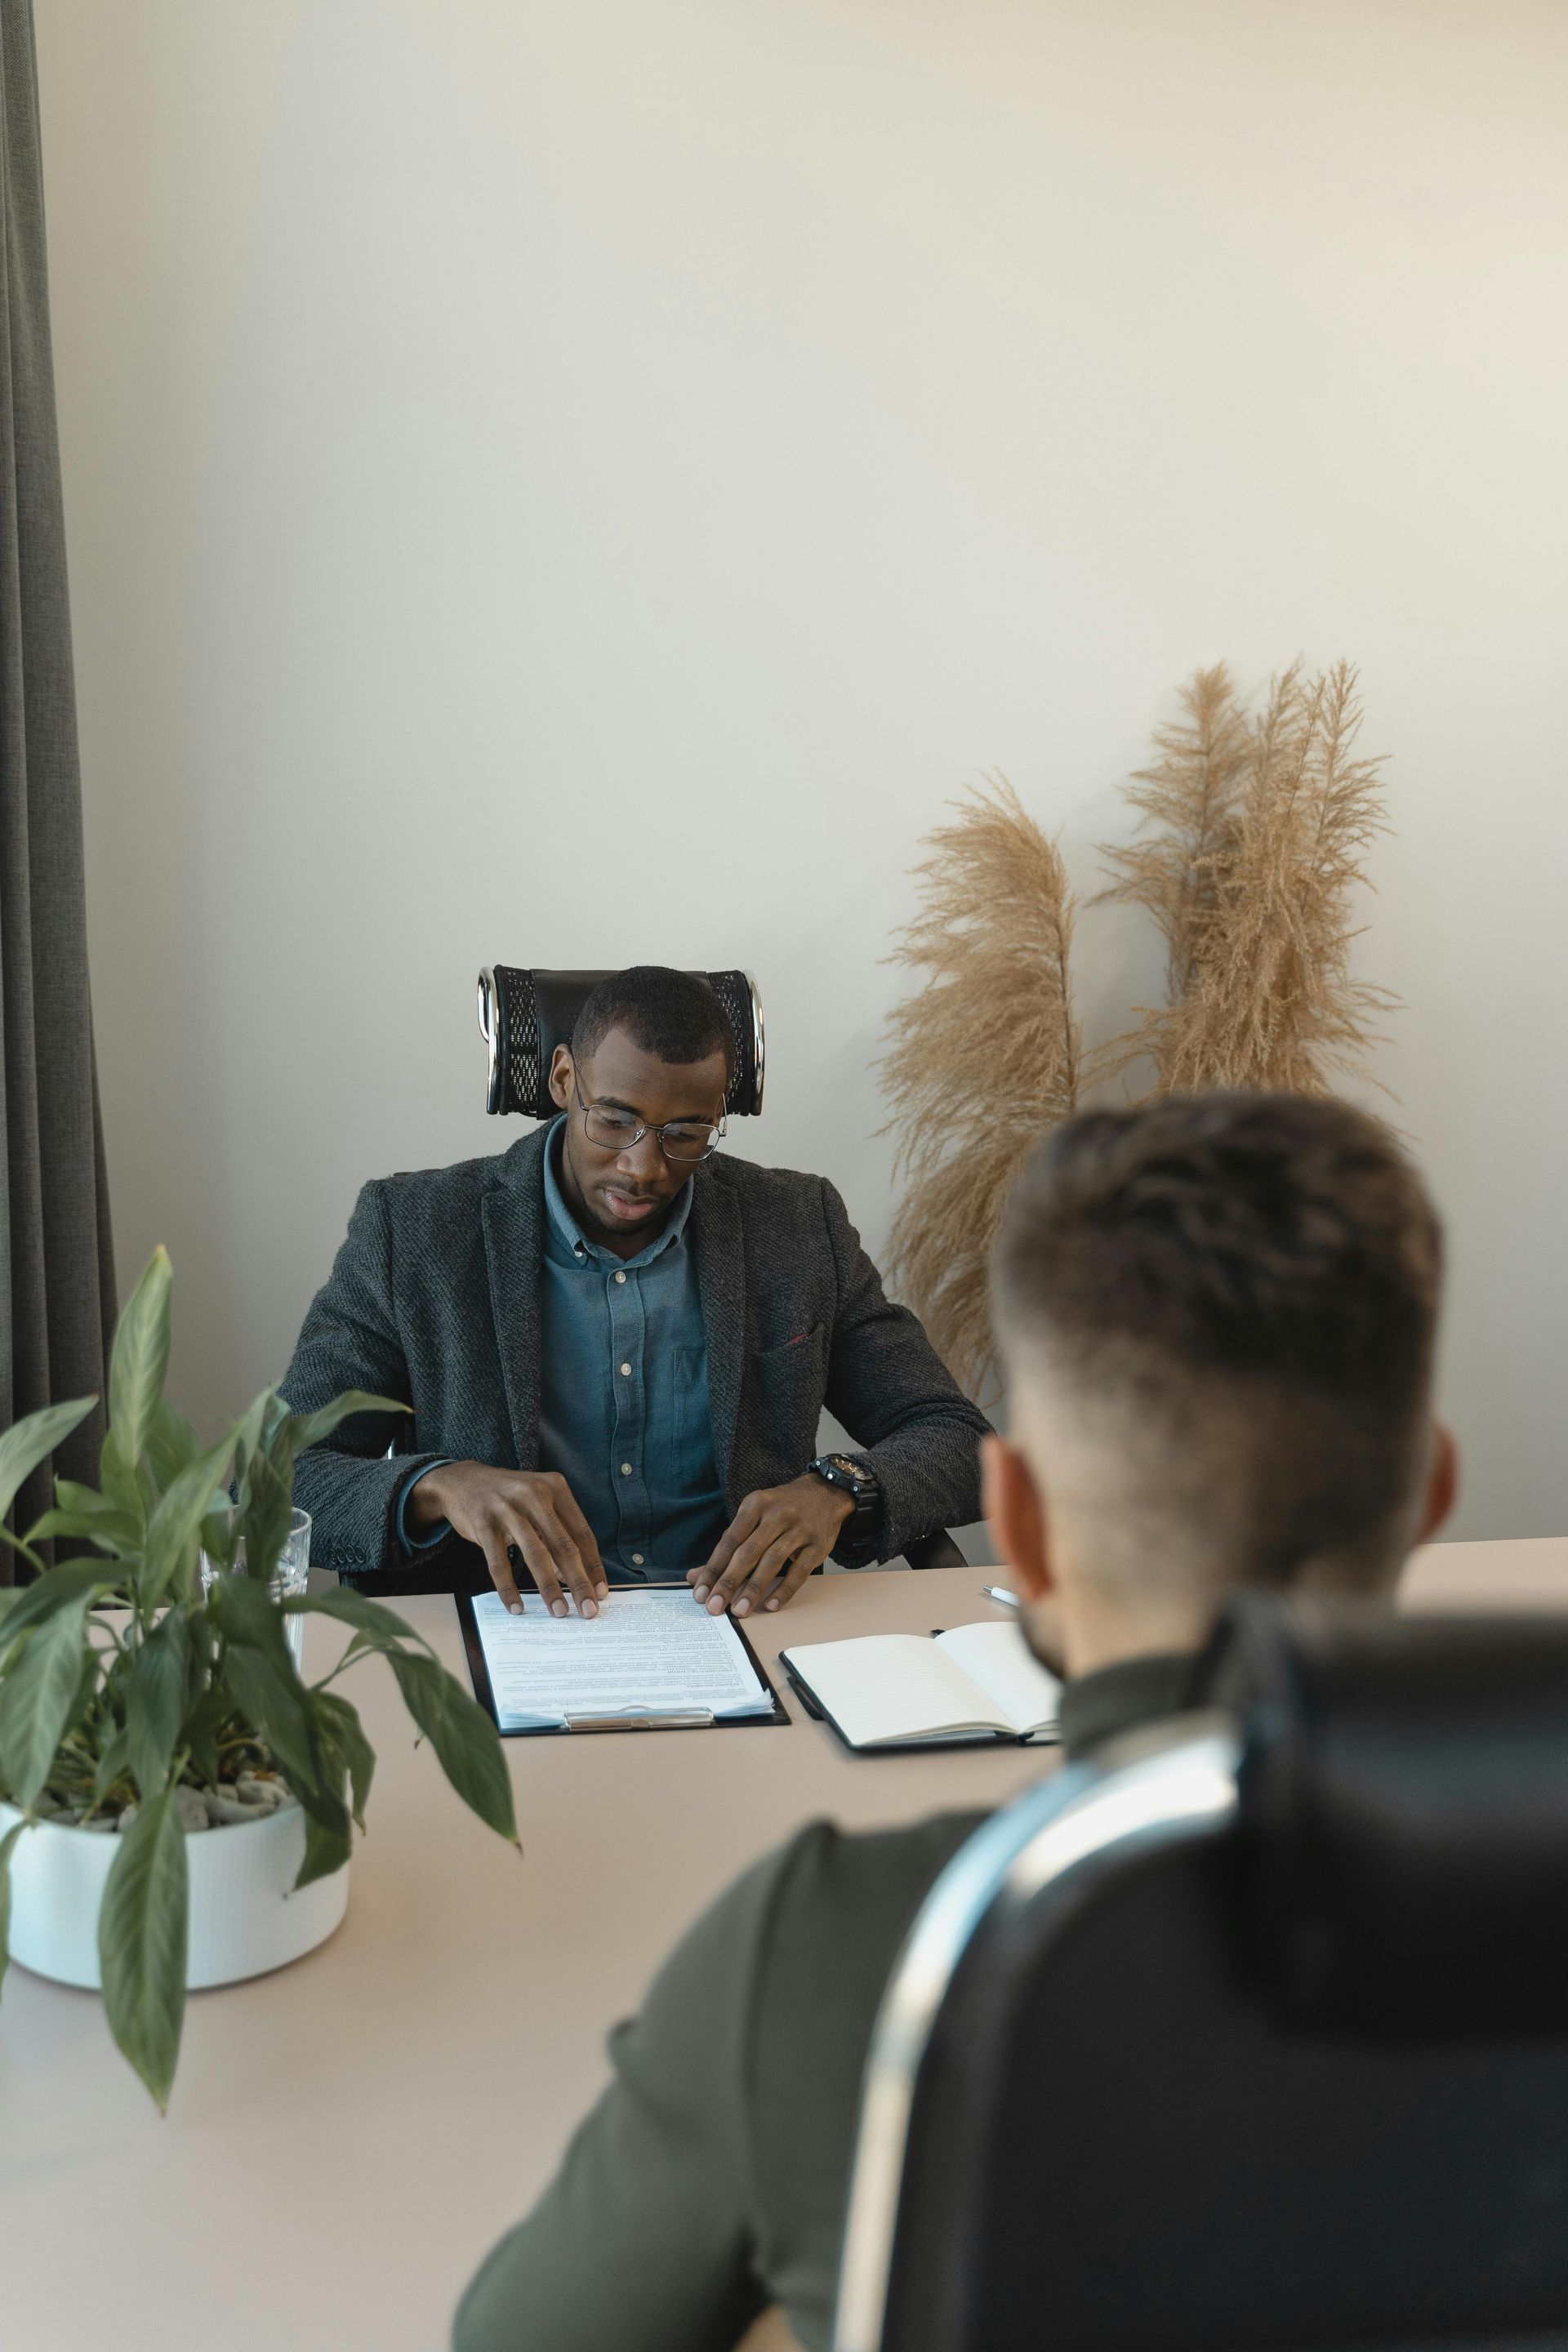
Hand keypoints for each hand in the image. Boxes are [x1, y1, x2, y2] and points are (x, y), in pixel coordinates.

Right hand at [411, 1461, 606, 1618]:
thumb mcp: (537, 1504)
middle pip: (564, 1545)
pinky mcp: (484, 1523)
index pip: (582, 1533)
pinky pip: (499, 1563)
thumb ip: (557, 1533)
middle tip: (588, 1610)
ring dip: (549, 1587)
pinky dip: (508, 1588)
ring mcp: (507, 1508)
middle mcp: (534, 1494)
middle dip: (579, 1582)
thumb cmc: (508, 1497)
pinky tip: (516, 1606)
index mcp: (555, 1487)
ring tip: (559, 1611)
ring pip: (535, 1554)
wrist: (461, 1480)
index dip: (593, 1565)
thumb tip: (573, 1575)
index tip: (601, 1592)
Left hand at [688, 1474, 853, 1618]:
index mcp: (755, 1505)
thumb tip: (696, 1576)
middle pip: (748, 1552)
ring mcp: (800, 1530)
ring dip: (754, 1588)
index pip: (729, 1541)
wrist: (825, 1493)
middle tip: (714, 1606)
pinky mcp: (819, 1545)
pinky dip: (785, 1589)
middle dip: (729, 1582)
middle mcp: (777, 1515)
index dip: (713, 1568)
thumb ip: (728, 1545)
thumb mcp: (753, 1515)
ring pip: (772, 1561)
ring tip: (739, 1610)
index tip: (700, 1592)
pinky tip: (771, 1605)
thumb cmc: (782, 1508)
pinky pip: (800, 1571)